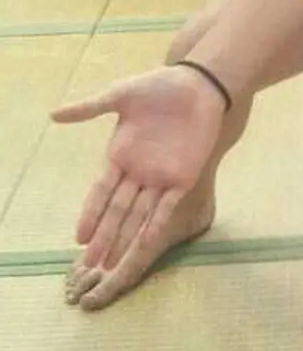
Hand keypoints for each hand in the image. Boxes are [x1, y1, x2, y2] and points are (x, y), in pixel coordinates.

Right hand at [51, 66, 227, 269]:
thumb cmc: (160, 86)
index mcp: (120, 154)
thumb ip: (90, 107)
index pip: (100, 192)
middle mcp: (137, 172)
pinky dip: (155, 227)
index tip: (78, 238)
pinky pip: (167, 207)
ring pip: (138, 216)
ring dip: (125, 240)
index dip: (90, 215)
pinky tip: (144, 246)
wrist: (200, 84)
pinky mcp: (183, 178)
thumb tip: (54, 114)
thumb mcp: (121, 95)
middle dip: (104, 237)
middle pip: (117, 211)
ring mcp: (160, 177)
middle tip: (90, 265)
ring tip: (112, 266)